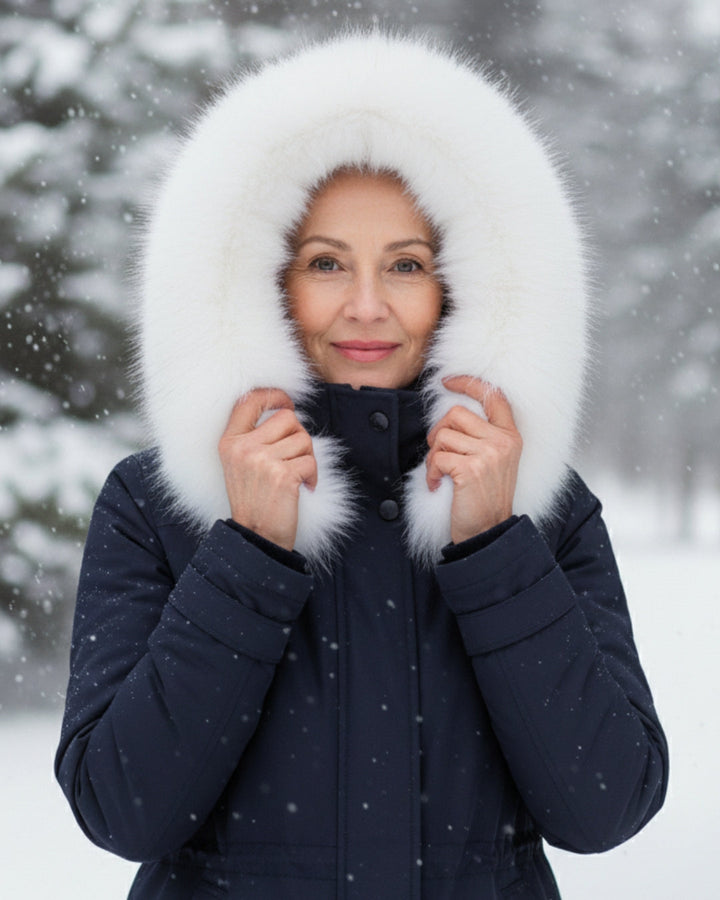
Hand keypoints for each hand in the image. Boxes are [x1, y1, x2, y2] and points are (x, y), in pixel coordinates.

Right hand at [218, 389, 316, 550]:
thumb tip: (287, 413)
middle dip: (299, 435)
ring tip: (296, 476)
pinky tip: (303, 488)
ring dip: (307, 458)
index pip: (250, 400)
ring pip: (303, 439)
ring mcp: (261, 461)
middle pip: (287, 418)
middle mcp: (243, 447)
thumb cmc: (254, 499)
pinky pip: (311, 461)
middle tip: (295, 457)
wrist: (255, 536)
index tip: (286, 403)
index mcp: (229, 441)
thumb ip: (255, 437)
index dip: (274, 395)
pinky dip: (312, 476)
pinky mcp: (282, 475)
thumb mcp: (240, 464)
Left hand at [425, 376, 521, 542]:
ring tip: (442, 473)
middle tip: (438, 452)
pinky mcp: (471, 469)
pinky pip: (437, 457)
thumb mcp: (495, 461)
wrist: (490, 531)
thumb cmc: (486, 498)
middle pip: (457, 413)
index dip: (469, 383)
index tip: (449, 381)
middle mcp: (503, 441)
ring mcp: (488, 454)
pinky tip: (438, 485)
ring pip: (443, 435)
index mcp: (511, 436)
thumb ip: (483, 437)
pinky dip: (431, 472)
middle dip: (439, 431)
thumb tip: (453, 415)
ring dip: (434, 455)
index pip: (494, 396)